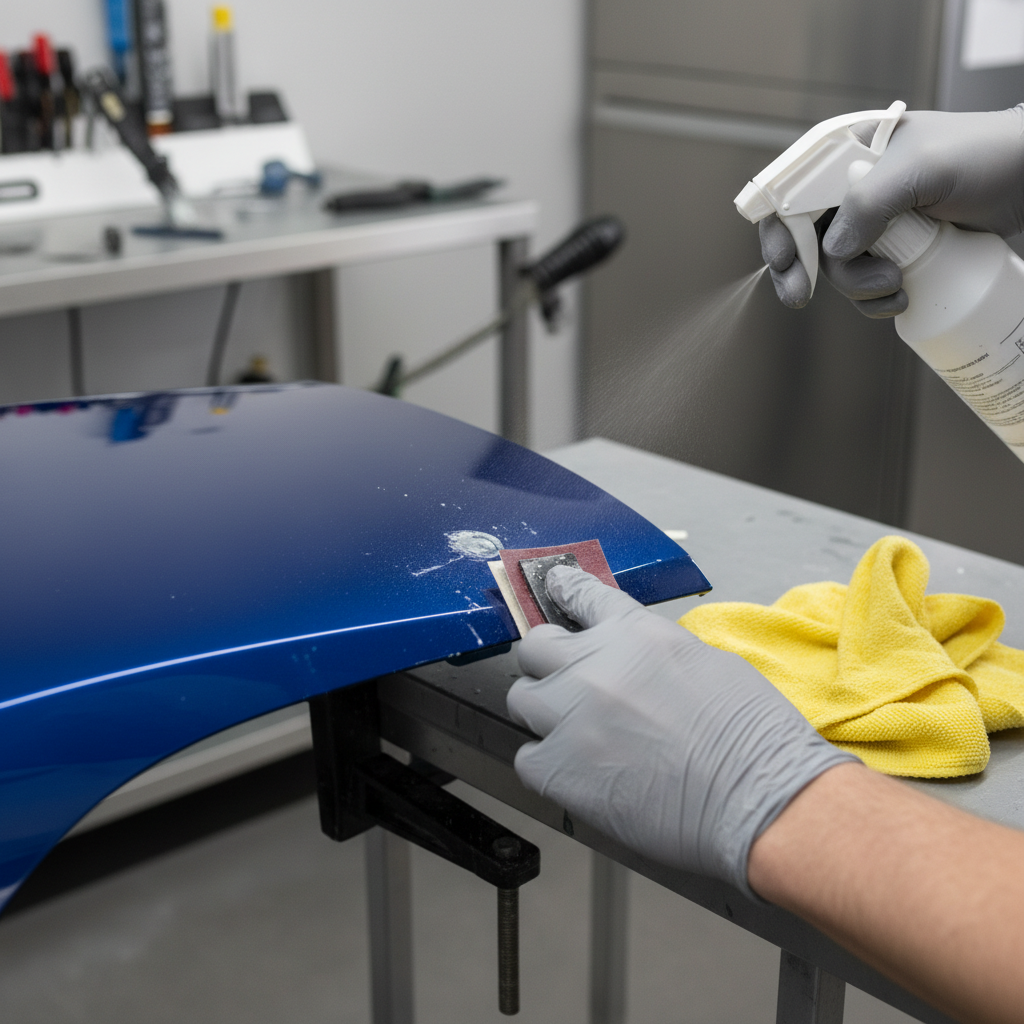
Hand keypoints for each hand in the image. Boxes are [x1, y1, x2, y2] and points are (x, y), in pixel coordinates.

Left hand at [506, 566, 855, 895]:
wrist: (755, 795)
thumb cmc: (750, 734)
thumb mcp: (706, 661)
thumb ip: (652, 653)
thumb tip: (631, 662)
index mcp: (634, 633)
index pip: (580, 594)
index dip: (563, 591)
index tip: (555, 589)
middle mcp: (593, 666)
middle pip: (534, 646)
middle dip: (547, 661)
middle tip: (565, 682)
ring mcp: (570, 715)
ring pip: (521, 699)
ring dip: (542, 712)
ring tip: (573, 734)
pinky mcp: (558, 768)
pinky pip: (526, 757)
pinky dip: (546, 764)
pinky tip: (576, 772)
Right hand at [761, 106, 1023, 317]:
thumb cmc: (989, 156)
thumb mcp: (924, 168)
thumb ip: (869, 202)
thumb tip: (831, 250)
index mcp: (849, 155)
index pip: (791, 192)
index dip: (778, 229)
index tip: (785, 262)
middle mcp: (854, 190)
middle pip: (803, 238)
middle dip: (802, 270)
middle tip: (800, 297)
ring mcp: (876, 225)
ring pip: (836, 269)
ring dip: (856, 288)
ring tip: (897, 284)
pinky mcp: (897, 253)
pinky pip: (865, 286)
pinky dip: (875, 300)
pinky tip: (903, 297)